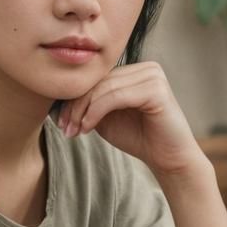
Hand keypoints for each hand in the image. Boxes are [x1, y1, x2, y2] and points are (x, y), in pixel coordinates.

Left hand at [57, 62, 203, 176]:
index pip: (96, 78)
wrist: (168, 159)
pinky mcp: (156, 88)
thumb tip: (57, 97)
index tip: (60, 122)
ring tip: (73, 131)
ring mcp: (152, 75)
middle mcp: (145, 68)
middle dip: (75, 105)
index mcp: (134, 70)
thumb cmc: (138, 138)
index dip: (74, 98)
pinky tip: (87, 128)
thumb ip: (89, 104)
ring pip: (104, 88)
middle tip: (64, 128)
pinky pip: (116, 96)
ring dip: (83, 111)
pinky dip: (96, 112)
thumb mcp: (106, 118)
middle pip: (99, 81)